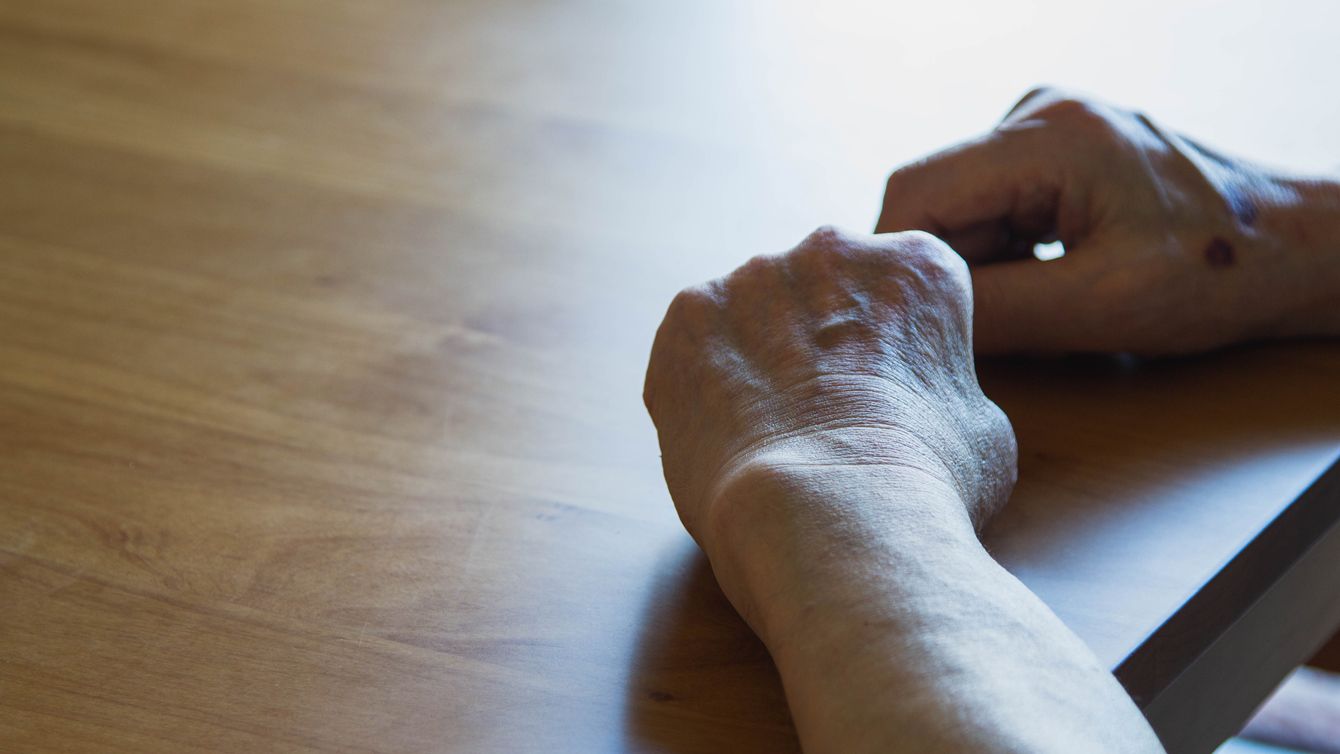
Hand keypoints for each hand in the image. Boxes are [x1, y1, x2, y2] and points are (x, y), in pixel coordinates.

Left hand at [642, 227, 1015, 582]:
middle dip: (818, 344)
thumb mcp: (982, 432)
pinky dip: (701, 386)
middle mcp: (832, 248)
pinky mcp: (689, 315)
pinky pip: (694, 346)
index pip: (901, 290)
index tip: (881, 398)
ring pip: (751, 316)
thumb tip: (920, 409)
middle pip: (820, 292)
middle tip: (818, 419)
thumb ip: (943, 390)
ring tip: (767, 436)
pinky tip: (724, 435)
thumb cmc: (924, 482)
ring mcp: (753, 277)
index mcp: (918, 265)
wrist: (833, 512)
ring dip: (755, 361)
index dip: (889, 350)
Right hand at [877, 87, 1339, 354]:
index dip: (898, 260)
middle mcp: (1038, 114)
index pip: (916, 190)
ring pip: (961, 209)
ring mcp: (1046, 128)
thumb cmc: (1219, 272)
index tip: (911, 323)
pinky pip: (992, 207)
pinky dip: (1004, 256)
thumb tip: (910, 320)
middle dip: (950, 270)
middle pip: (935, 200)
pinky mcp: (1054, 153)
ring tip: (1042, 306)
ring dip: (980, 268)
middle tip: (992, 328)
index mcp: (1051, 134)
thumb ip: (997, 312)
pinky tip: (1051, 283)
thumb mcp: (1101, 307)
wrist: (1293, 248)